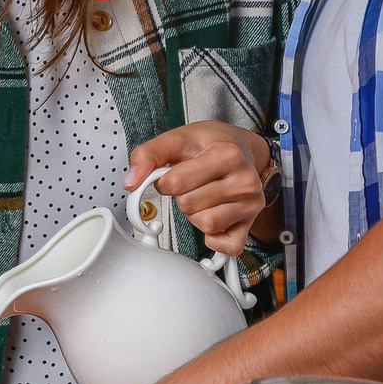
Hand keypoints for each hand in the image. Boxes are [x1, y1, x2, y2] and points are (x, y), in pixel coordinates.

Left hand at [128, 121, 273, 258]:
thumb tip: (131, 182)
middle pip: (189, 205)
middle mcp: (244, 181)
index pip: (177, 183)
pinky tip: (213, 217)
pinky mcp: (250, 223)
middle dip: (181, 196)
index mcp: (227, 156)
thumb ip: (148, 155)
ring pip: (205, 224)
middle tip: (192, 184)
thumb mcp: (179, 138)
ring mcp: (250, 204)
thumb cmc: (212, 144)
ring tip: (203, 196)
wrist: (244, 148)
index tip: (173, 174)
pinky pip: (226, 245)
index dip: (165, 181)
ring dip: (195, 215)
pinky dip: (213, 238)